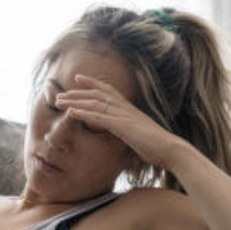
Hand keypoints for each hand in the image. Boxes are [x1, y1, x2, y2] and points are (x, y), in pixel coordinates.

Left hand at [55, 74, 189, 169]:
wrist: (171, 150)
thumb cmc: (158, 148)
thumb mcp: (140, 138)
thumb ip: (130, 135)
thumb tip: (127, 140)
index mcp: (130, 109)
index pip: (108, 90)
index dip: (93, 83)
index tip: (78, 79)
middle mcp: (126, 108)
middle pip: (97, 94)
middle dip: (77, 93)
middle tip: (60, 93)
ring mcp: (124, 116)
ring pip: (94, 103)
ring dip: (74, 101)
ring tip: (59, 102)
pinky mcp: (122, 126)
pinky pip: (98, 117)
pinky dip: (83, 113)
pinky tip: (70, 113)